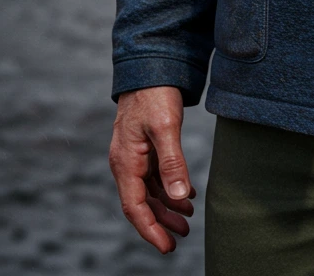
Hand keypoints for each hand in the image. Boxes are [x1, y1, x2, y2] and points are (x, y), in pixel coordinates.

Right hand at [109, 86, 196, 253]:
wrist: (149, 65)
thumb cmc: (155, 94)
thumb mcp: (165, 127)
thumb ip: (172, 161)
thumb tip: (178, 196)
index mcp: (125, 162)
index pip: (134, 207)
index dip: (150, 230)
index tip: (167, 247)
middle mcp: (126, 162)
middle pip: (141, 203)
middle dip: (161, 222)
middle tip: (183, 235)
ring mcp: (133, 155)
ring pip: (148, 190)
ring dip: (167, 205)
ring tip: (188, 217)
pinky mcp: (143, 146)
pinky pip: (153, 175)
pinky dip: (168, 187)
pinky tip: (186, 192)